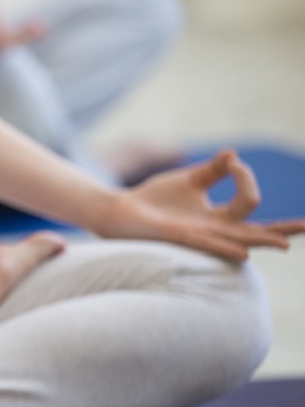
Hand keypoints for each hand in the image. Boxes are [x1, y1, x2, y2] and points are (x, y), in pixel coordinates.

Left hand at [93, 150, 304, 259]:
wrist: (122, 211)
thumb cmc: (156, 200)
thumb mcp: (190, 181)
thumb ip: (213, 171)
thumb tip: (234, 155)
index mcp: (218, 217)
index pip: (249, 200)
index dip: (246, 176)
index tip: (231, 161)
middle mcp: (214, 229)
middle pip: (255, 231)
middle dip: (281, 229)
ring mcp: (199, 235)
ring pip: (236, 240)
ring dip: (259, 240)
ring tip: (284, 244)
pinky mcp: (180, 237)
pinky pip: (207, 243)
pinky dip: (225, 245)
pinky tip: (242, 251)